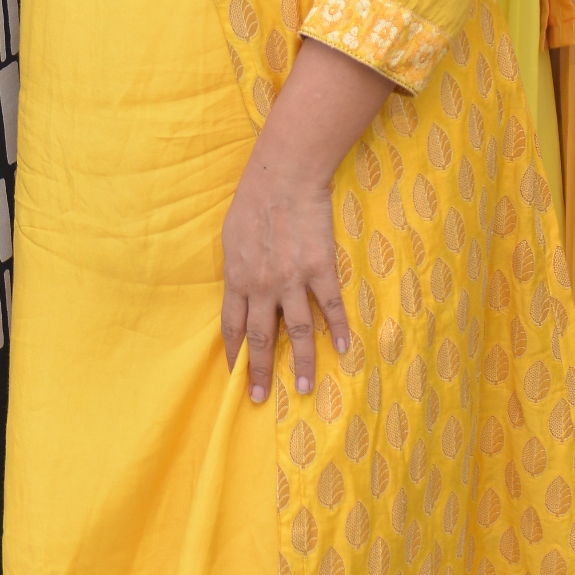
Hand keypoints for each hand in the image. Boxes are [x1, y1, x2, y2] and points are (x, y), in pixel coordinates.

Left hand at [220, 37, 389, 403]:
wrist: (283, 176)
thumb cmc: (252, 200)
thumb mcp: (230, 236)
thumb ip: (236, 268)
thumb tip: (238, 290)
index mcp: (237, 277)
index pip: (232, 326)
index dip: (234, 354)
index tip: (234, 376)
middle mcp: (262, 286)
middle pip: (261, 338)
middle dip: (260, 371)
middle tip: (260, 398)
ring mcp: (292, 280)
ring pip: (298, 332)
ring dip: (300, 363)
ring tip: (302, 389)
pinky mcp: (320, 269)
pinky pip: (330, 307)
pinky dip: (339, 329)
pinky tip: (344, 349)